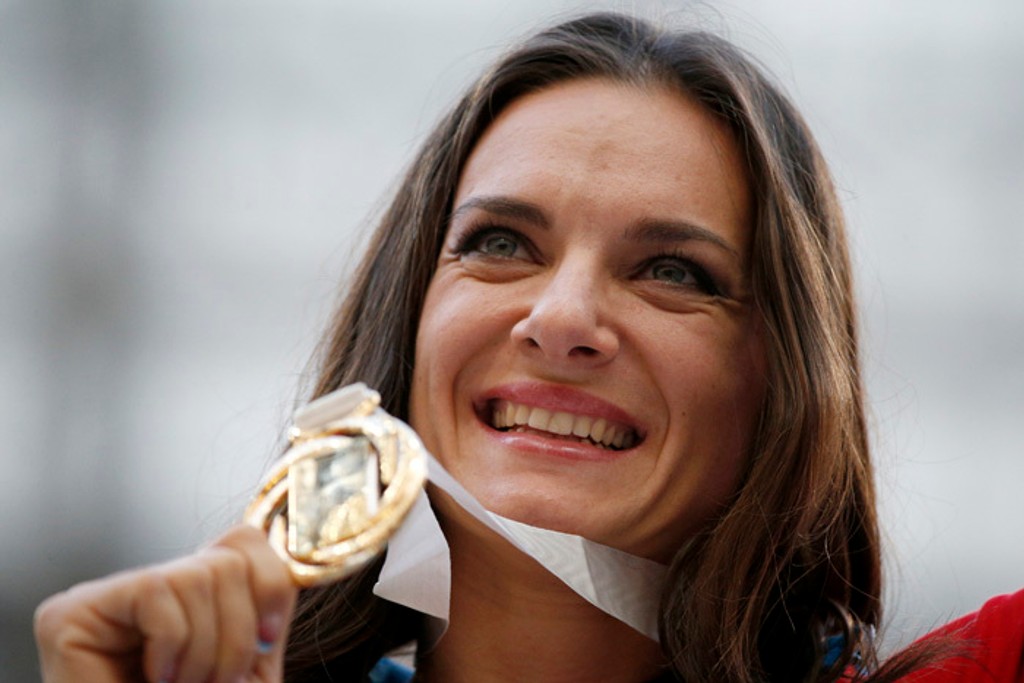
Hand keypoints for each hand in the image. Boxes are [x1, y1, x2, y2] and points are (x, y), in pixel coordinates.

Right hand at [34, 524, 297, 682]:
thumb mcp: (248, 669)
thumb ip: (263, 615)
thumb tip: (289, 564)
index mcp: (191, 599)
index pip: (243, 541)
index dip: (269, 582)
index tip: (268, 639)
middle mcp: (149, 588)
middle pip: (225, 560)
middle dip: (235, 633)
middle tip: (217, 682)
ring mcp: (106, 597)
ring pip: (194, 576)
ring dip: (204, 648)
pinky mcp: (71, 611)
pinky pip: (155, 591)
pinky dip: (172, 644)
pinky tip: (155, 678)